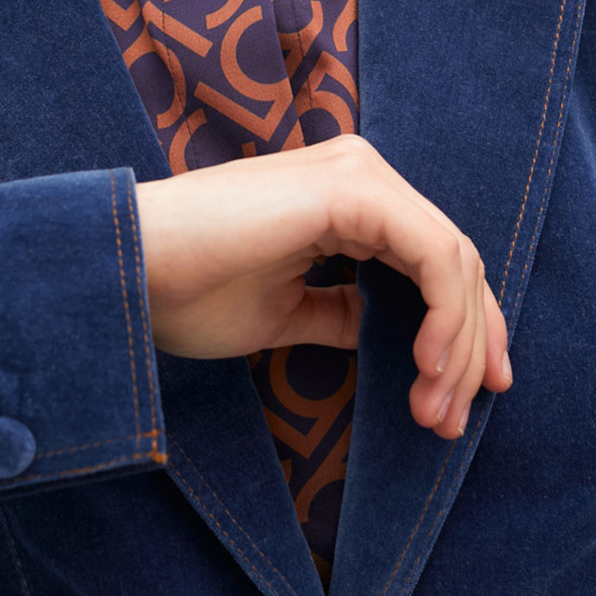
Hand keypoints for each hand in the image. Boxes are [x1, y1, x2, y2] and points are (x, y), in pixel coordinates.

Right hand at [134, 136, 510, 440]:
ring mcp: (358, 174)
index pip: (432, 260)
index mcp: (346, 198)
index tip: (466, 399)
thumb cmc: (185, 292)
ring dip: (458, 345)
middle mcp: (360, 173)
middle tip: (451, 422)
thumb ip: (341, 314)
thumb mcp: (283, 313)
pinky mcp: (352, 188)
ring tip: (434, 410)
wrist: (126, 271)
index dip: (465, 330)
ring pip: (453, 260)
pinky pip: (433, 255)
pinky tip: (426, 368)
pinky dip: (445, 315)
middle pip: (454, 261)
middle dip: (469, 349)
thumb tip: (391, 337)